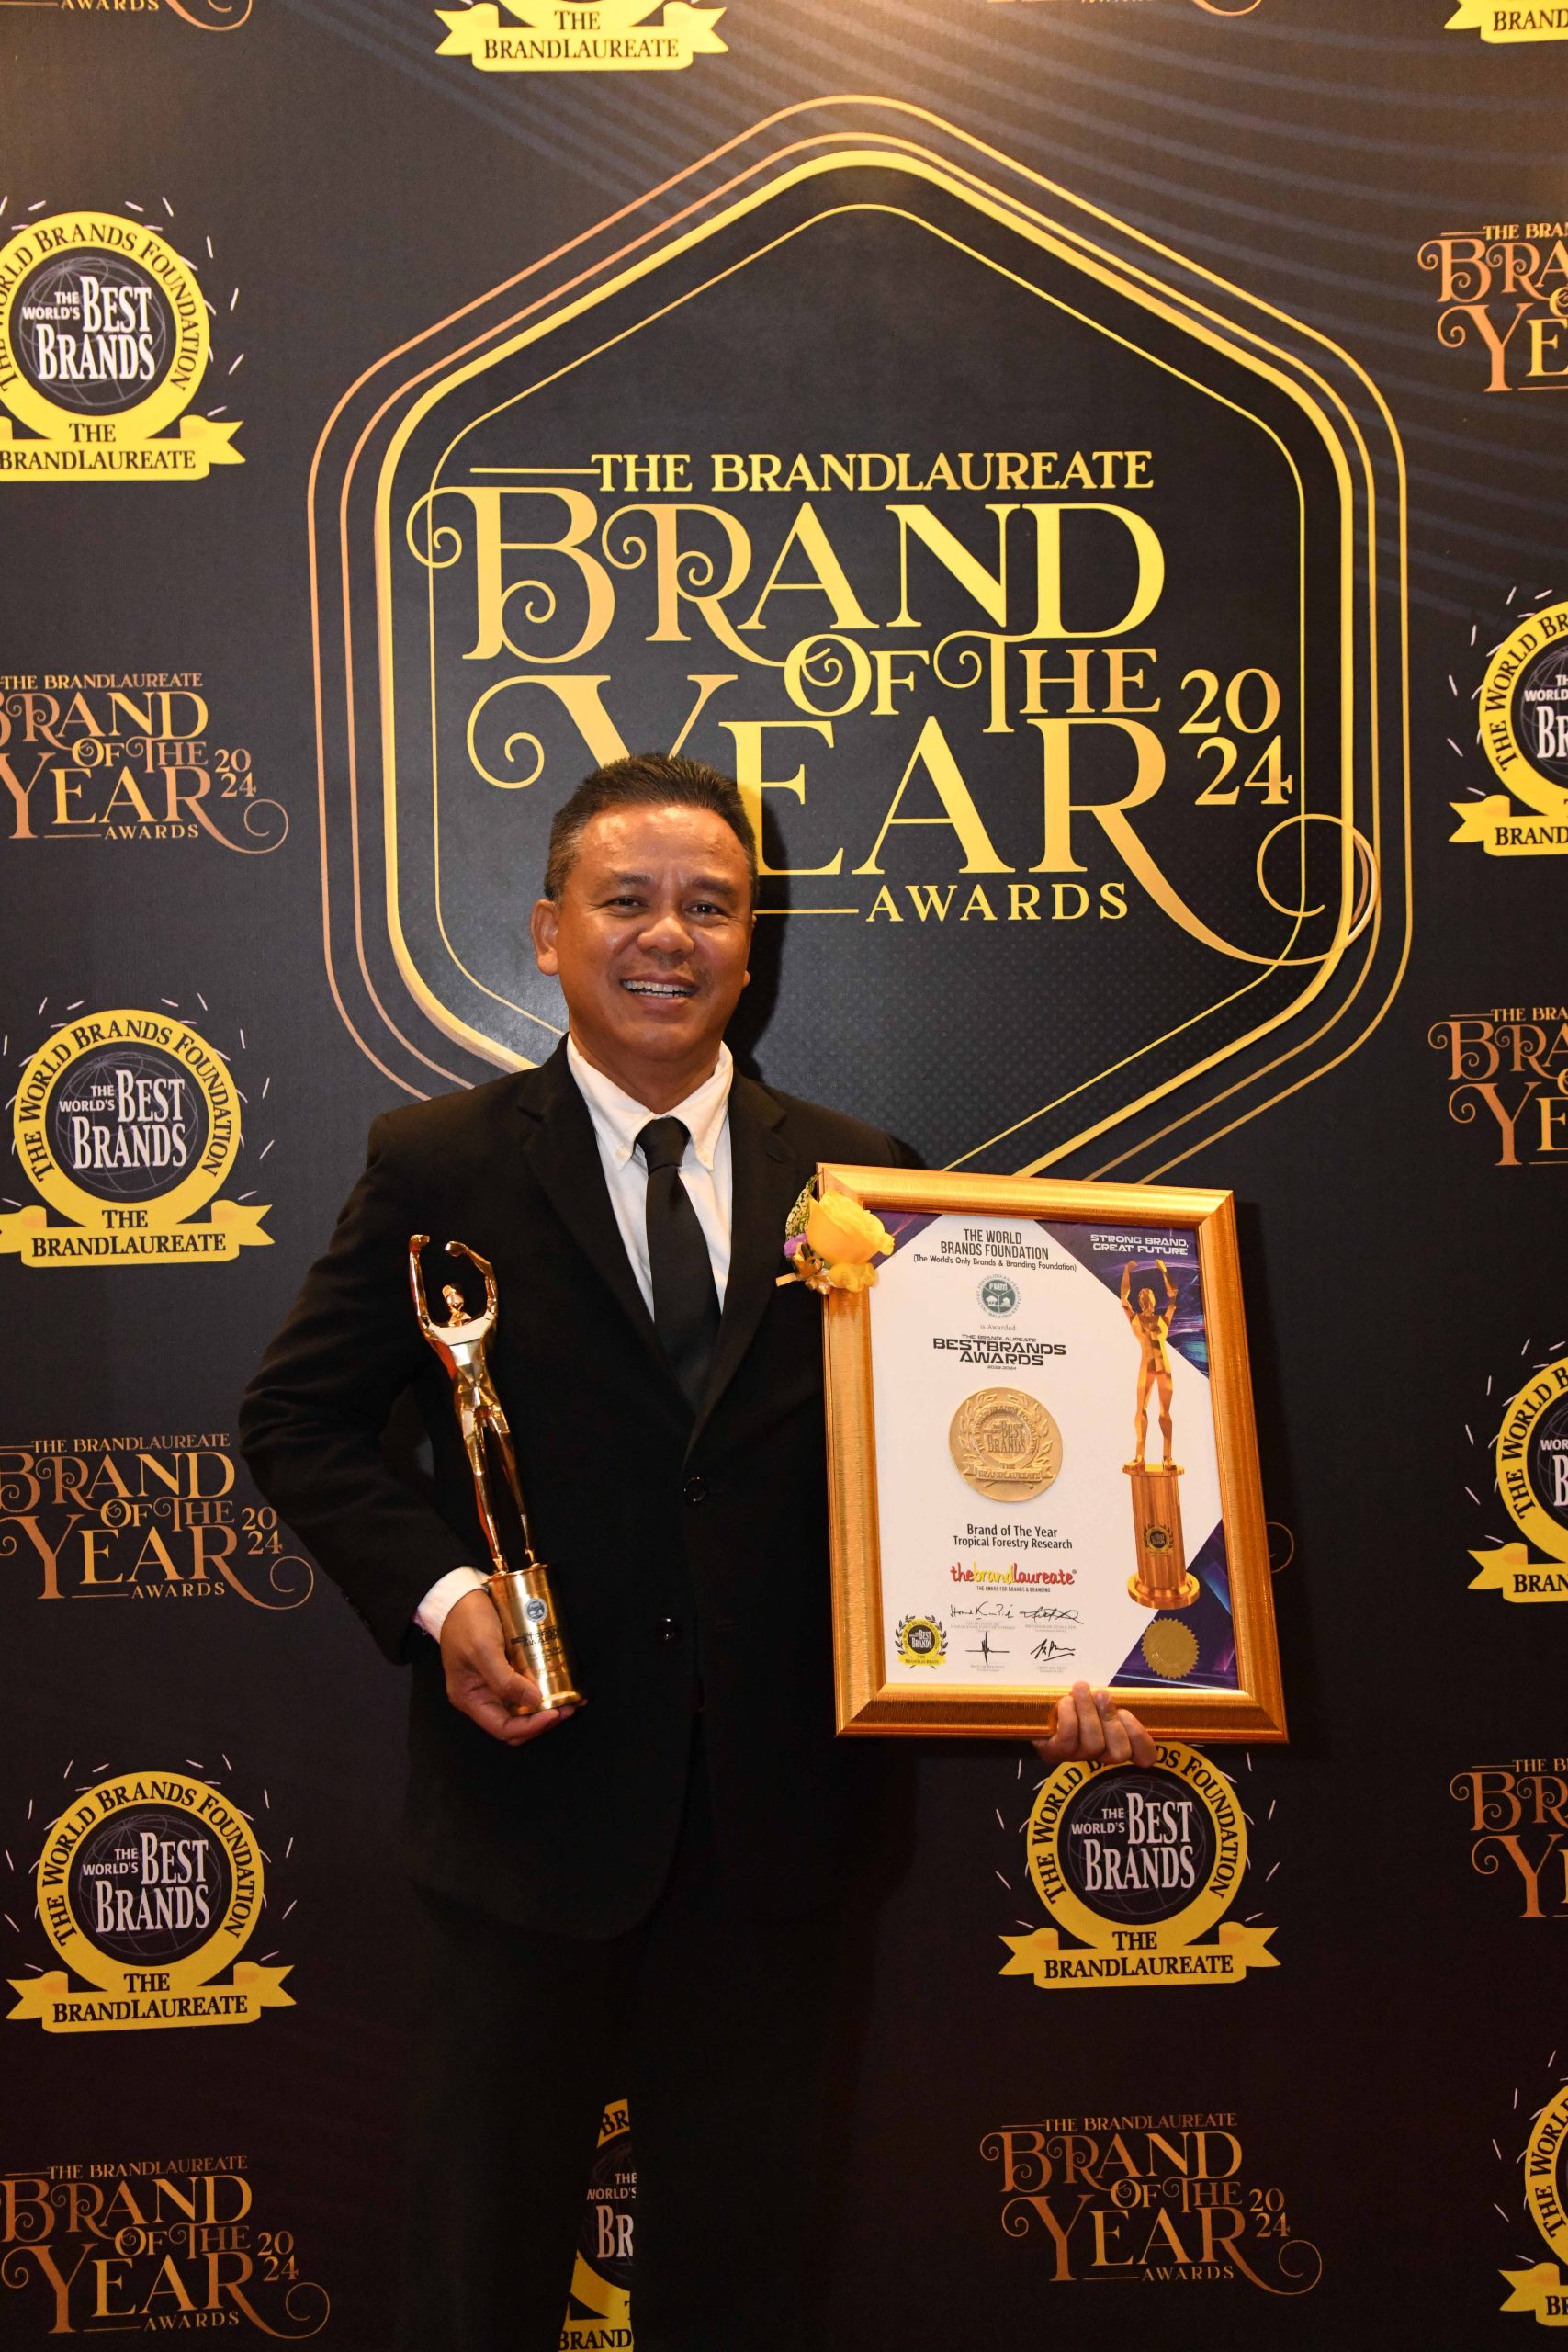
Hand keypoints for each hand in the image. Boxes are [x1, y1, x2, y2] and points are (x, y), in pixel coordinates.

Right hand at [439, 1587, 575, 1746]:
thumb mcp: (483, 1649)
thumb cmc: (466, 1621)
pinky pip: (526, 1685)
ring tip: (571, 1699)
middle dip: (542, 1719)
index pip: (503, 1728)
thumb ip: (505, 1680)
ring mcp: (494, 1683)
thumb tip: (535, 1701)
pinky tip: (562, 1682)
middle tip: (567, 1708)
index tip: (554, 1714)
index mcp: (470, 1699)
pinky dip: (544, 1688)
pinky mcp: (506, 1668)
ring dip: (547, 1705)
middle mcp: (482, 1696)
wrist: (460, 1594)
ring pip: (523, 1706)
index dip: (530, 1727)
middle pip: (516, 1721)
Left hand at [1032, 1681, 1154, 1769]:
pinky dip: (1069, 1715)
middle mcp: (1101, 1754)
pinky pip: (1069, 1737)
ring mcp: (1078, 1756)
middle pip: (1119, 1750)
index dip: (1142, 1740)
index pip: (1144, 1755)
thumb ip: (1110, 1696)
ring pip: (1093, 1742)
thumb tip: (1116, 1685)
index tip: (1127, 1713)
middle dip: (1111, 1719)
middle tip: (1101, 1693)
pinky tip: (1064, 1701)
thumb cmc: (1073, 1700)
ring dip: (1087, 1711)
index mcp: (1117, 1741)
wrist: (1036, 1709)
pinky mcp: (1055, 1752)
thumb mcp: (1096, 1697)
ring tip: (1080, 1688)